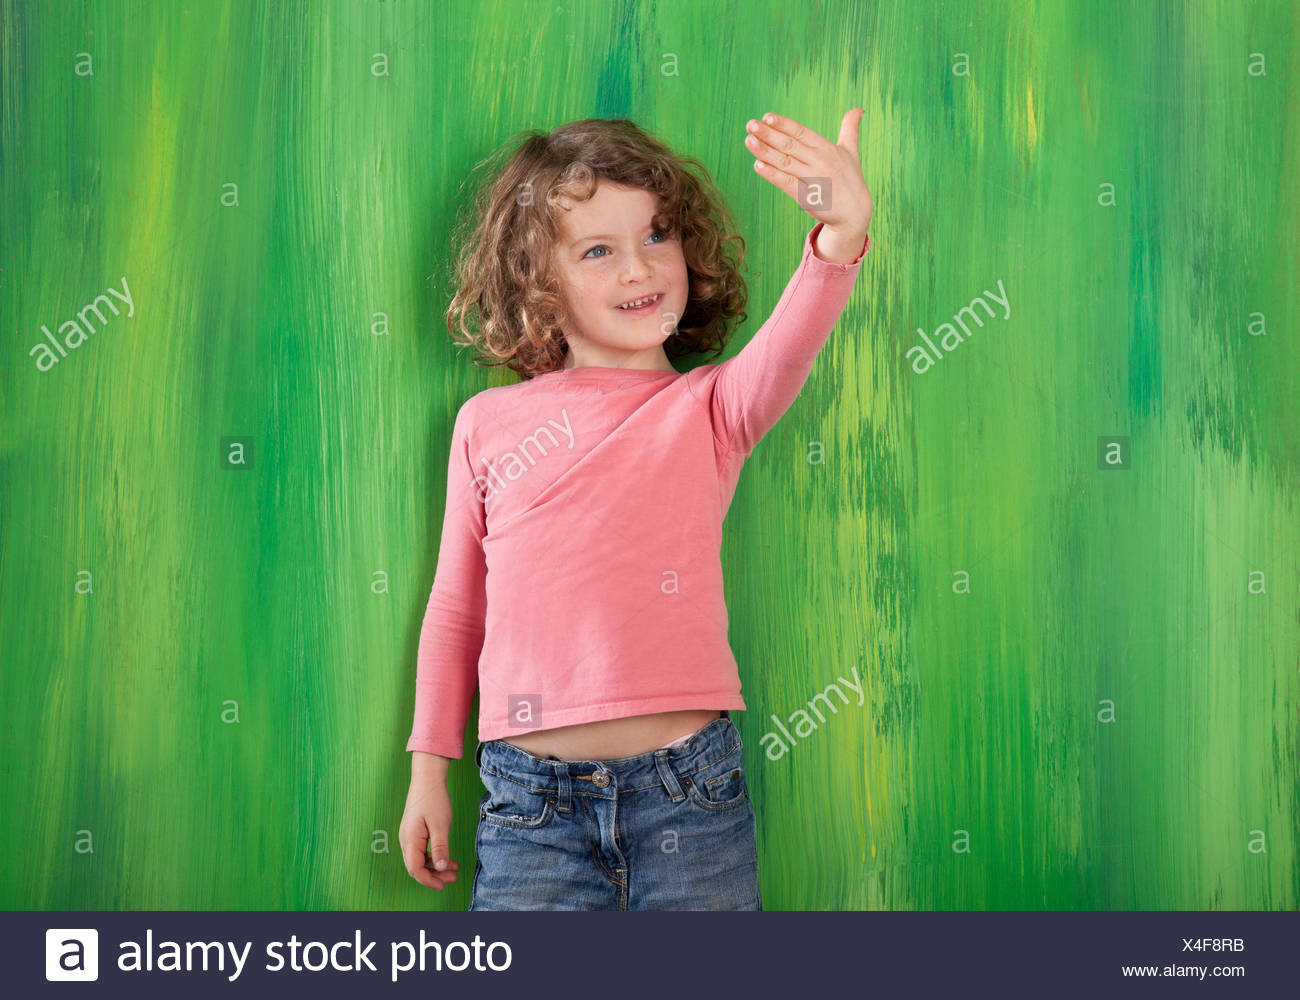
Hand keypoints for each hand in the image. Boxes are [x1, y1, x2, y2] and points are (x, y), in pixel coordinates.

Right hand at [399, 775, 461, 890]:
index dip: (429, 880)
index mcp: (410, 839)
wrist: (427, 778)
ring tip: (454, 868)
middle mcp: (406, 840)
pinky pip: (422, 851)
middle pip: (417, 867)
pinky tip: (448, 858)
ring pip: (420, 860)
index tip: (443, 885)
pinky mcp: (414, 832)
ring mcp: (409, 836)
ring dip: (436, 866)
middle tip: (453, 878)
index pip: (415, 869)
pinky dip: (434, 856)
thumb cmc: (433, 798)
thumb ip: (440, 847)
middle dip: (435, 875)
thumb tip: (441, 867)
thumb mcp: (440, 824)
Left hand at [744, 109, 872, 242]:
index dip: (783, 124)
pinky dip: (772, 174)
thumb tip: (859, 110)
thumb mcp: (851, 152)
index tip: (766, 117)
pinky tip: (757, 165)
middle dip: (768, 134)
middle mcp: (820, 161)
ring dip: (765, 151)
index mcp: (827, 148)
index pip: (801, 132)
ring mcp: (813, 179)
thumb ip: (850, 129)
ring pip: (785, 162)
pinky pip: (786, 183)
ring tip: (748, 140)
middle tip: (750, 124)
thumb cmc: (851, 179)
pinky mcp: (806, 197)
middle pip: (789, 145)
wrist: (855, 212)